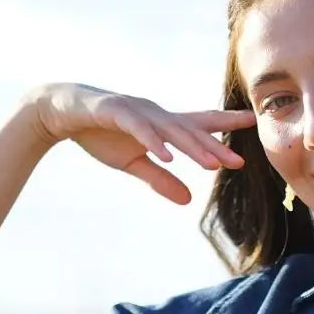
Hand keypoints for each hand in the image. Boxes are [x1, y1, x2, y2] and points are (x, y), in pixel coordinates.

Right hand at [23, 82, 255, 204]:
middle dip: (216, 147)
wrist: (62, 113)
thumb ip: (161, 179)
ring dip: (192, 148)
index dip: (225, 124)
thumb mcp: (133, 163)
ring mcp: (137, 111)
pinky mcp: (116, 112)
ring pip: (171, 130)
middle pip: (191, 131)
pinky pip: (140, 129)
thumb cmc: (100, 133)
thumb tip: (189, 201)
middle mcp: (155, 115)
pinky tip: (168, 157)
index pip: (199, 124)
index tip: (252, 123)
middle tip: (239, 162)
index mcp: (162, 125)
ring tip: (212, 165)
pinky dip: (154, 143)